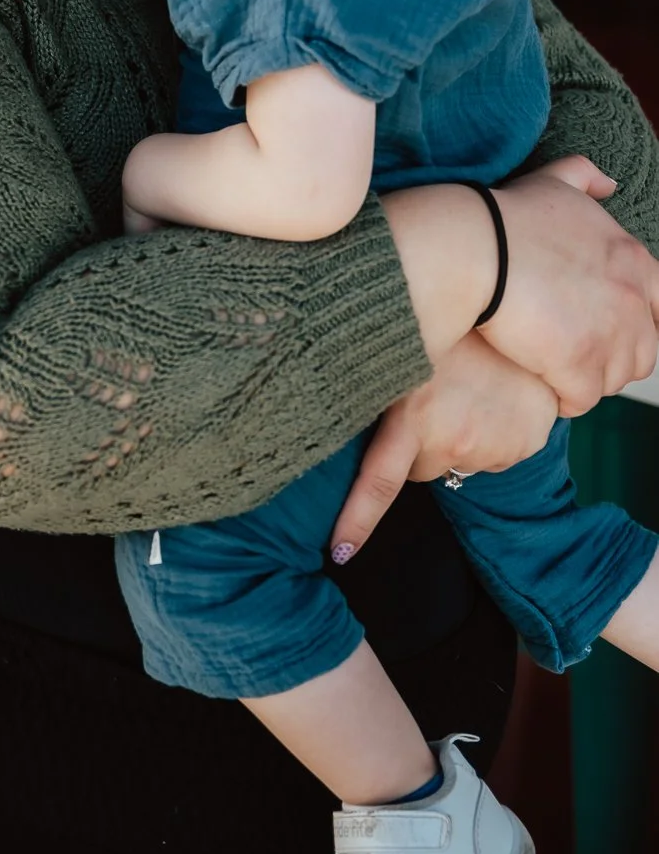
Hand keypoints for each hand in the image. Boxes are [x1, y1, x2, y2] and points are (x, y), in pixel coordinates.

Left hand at [330, 332, 557, 559]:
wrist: (503, 299)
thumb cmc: (437, 322)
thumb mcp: (393, 350)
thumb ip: (370, 387)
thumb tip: (330, 417)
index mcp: (411, 416)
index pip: (380, 482)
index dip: (358, 521)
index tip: (342, 554)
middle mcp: (451, 438)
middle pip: (423, 470)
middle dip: (421, 444)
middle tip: (428, 397)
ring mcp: (491, 445)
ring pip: (460, 461)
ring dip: (457, 436)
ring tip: (462, 389)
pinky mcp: (523, 444)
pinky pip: (496, 454)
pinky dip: (492, 434)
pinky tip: (490, 398)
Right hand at [480, 156, 658, 415]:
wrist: (473, 248)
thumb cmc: (506, 216)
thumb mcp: (553, 183)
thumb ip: (586, 177)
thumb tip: (608, 183)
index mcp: (633, 260)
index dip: (629, 320)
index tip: (595, 321)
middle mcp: (632, 300)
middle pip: (642, 352)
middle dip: (610, 355)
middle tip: (569, 346)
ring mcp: (610, 337)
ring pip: (614, 379)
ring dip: (587, 378)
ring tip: (552, 365)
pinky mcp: (579, 367)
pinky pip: (581, 400)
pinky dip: (562, 397)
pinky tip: (540, 382)